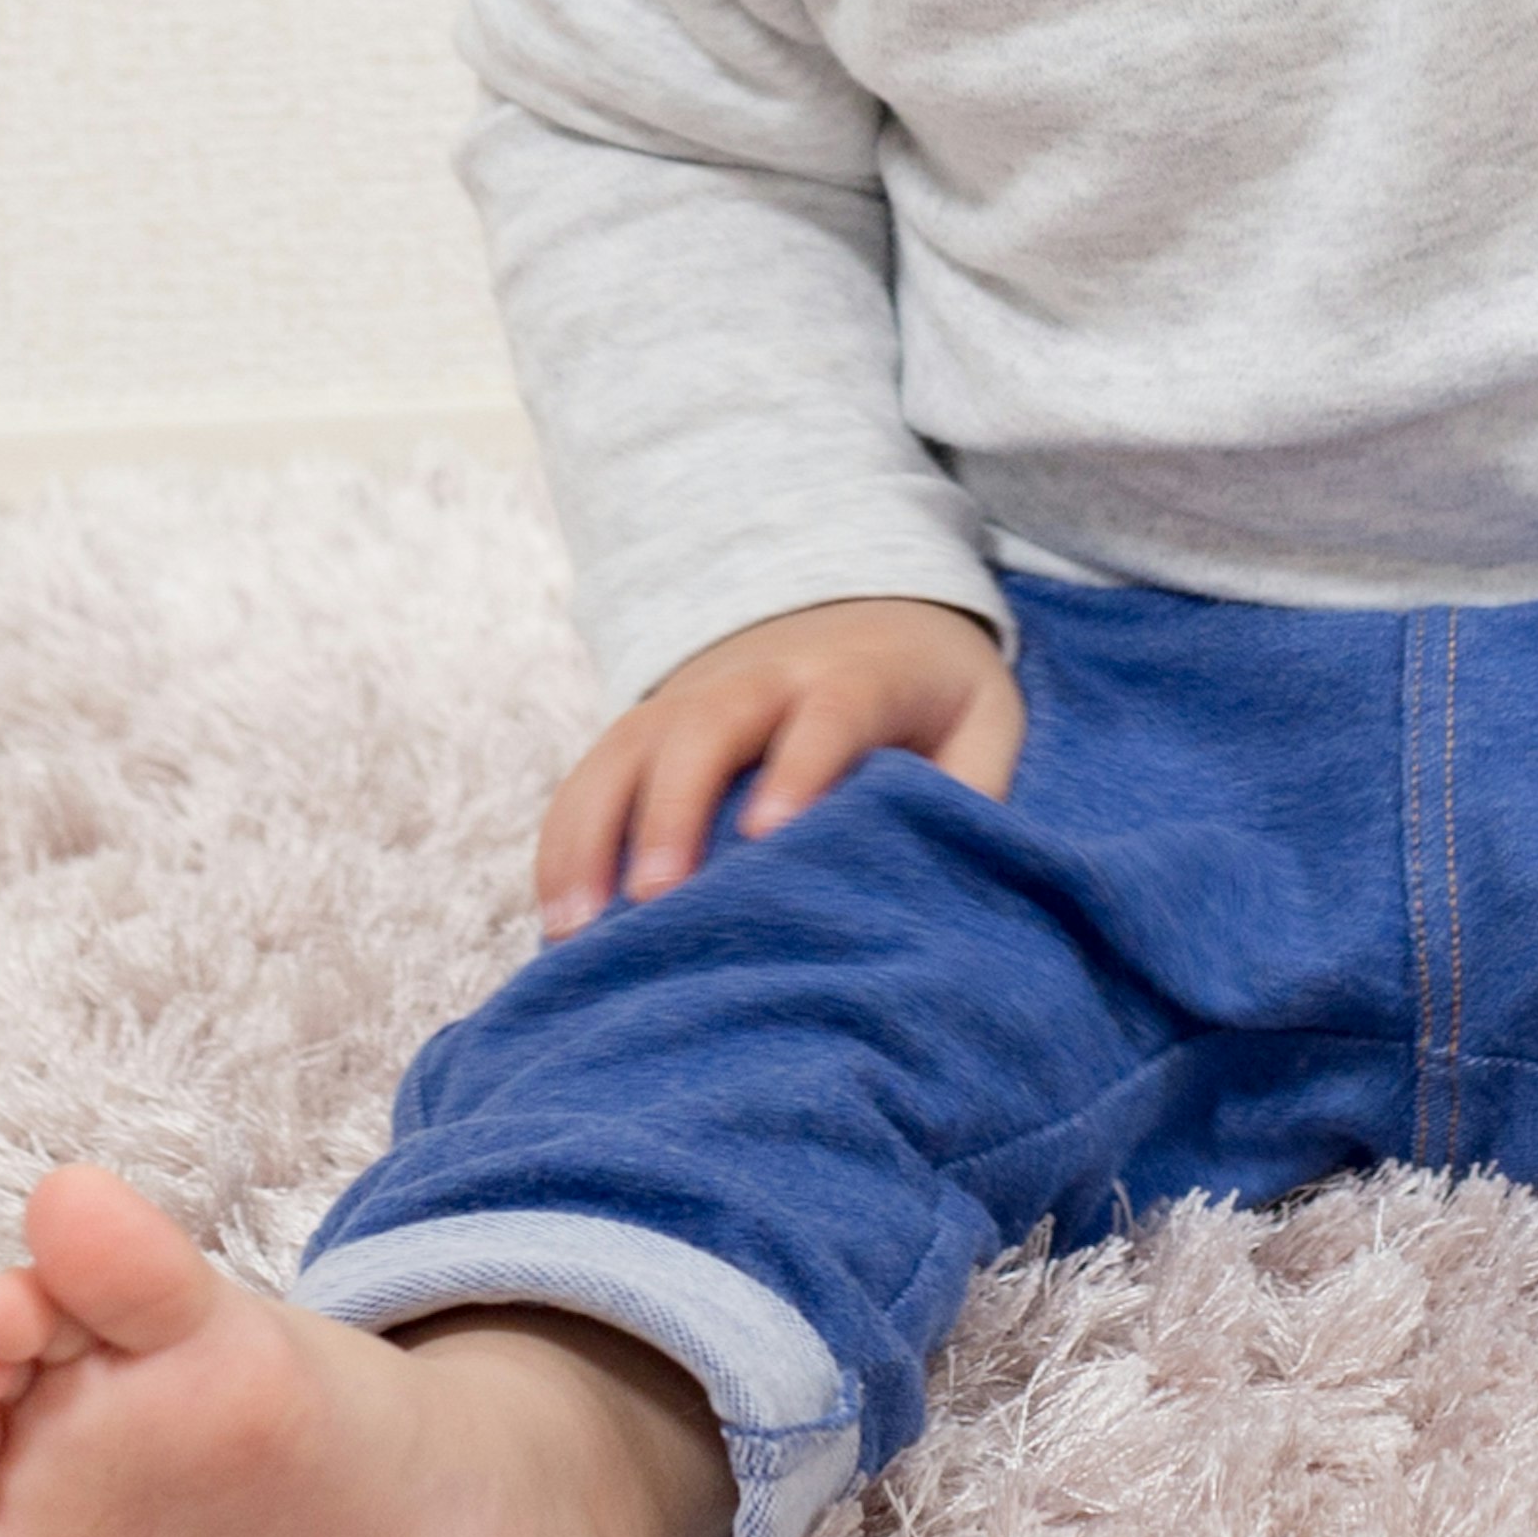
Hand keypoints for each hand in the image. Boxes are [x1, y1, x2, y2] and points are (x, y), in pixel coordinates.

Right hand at [532, 592, 1022, 934]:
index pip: (828, 711)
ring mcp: (691, 696)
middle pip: (708, 725)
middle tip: (656, 897)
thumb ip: (973, 789)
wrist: (868, 607)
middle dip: (675, 808)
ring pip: (629, 749)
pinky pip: (591, 777)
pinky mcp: (648, 726)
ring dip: (595, 833)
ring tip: (576, 929)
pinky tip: (554, 920)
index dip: (800, 766)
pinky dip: (565, 842)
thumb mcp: (982, 720)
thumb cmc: (931, 694)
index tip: (768, 836)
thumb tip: (948, 878)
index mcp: (857, 673)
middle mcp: (762, 677)